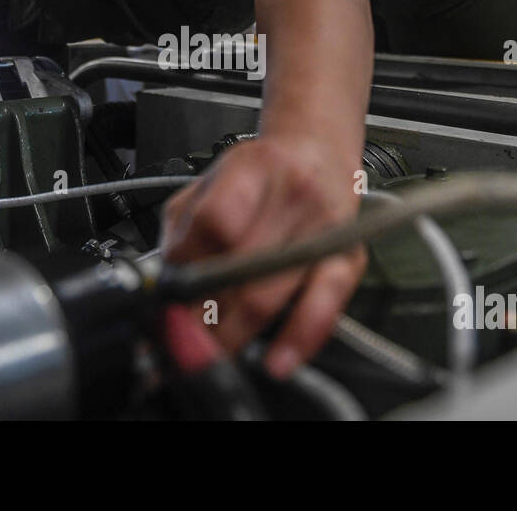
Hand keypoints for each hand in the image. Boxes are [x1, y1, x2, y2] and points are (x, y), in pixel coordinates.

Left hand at [160, 134, 364, 378]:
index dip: (187, 264)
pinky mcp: (348, 257)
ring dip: (235, 332)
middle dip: (204, 313)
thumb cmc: (261, 176)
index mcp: (253, 167)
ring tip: (211, 351)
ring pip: (272, 294)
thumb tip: (168, 284)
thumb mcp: (210, 182)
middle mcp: (294, 195)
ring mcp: (324, 228)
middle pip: (243, 267)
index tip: (170, 292)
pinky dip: (298, 338)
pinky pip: (325, 305)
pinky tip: (277, 360)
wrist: (319, 155)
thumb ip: (184, 228)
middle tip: (182, 337)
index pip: (215, 221)